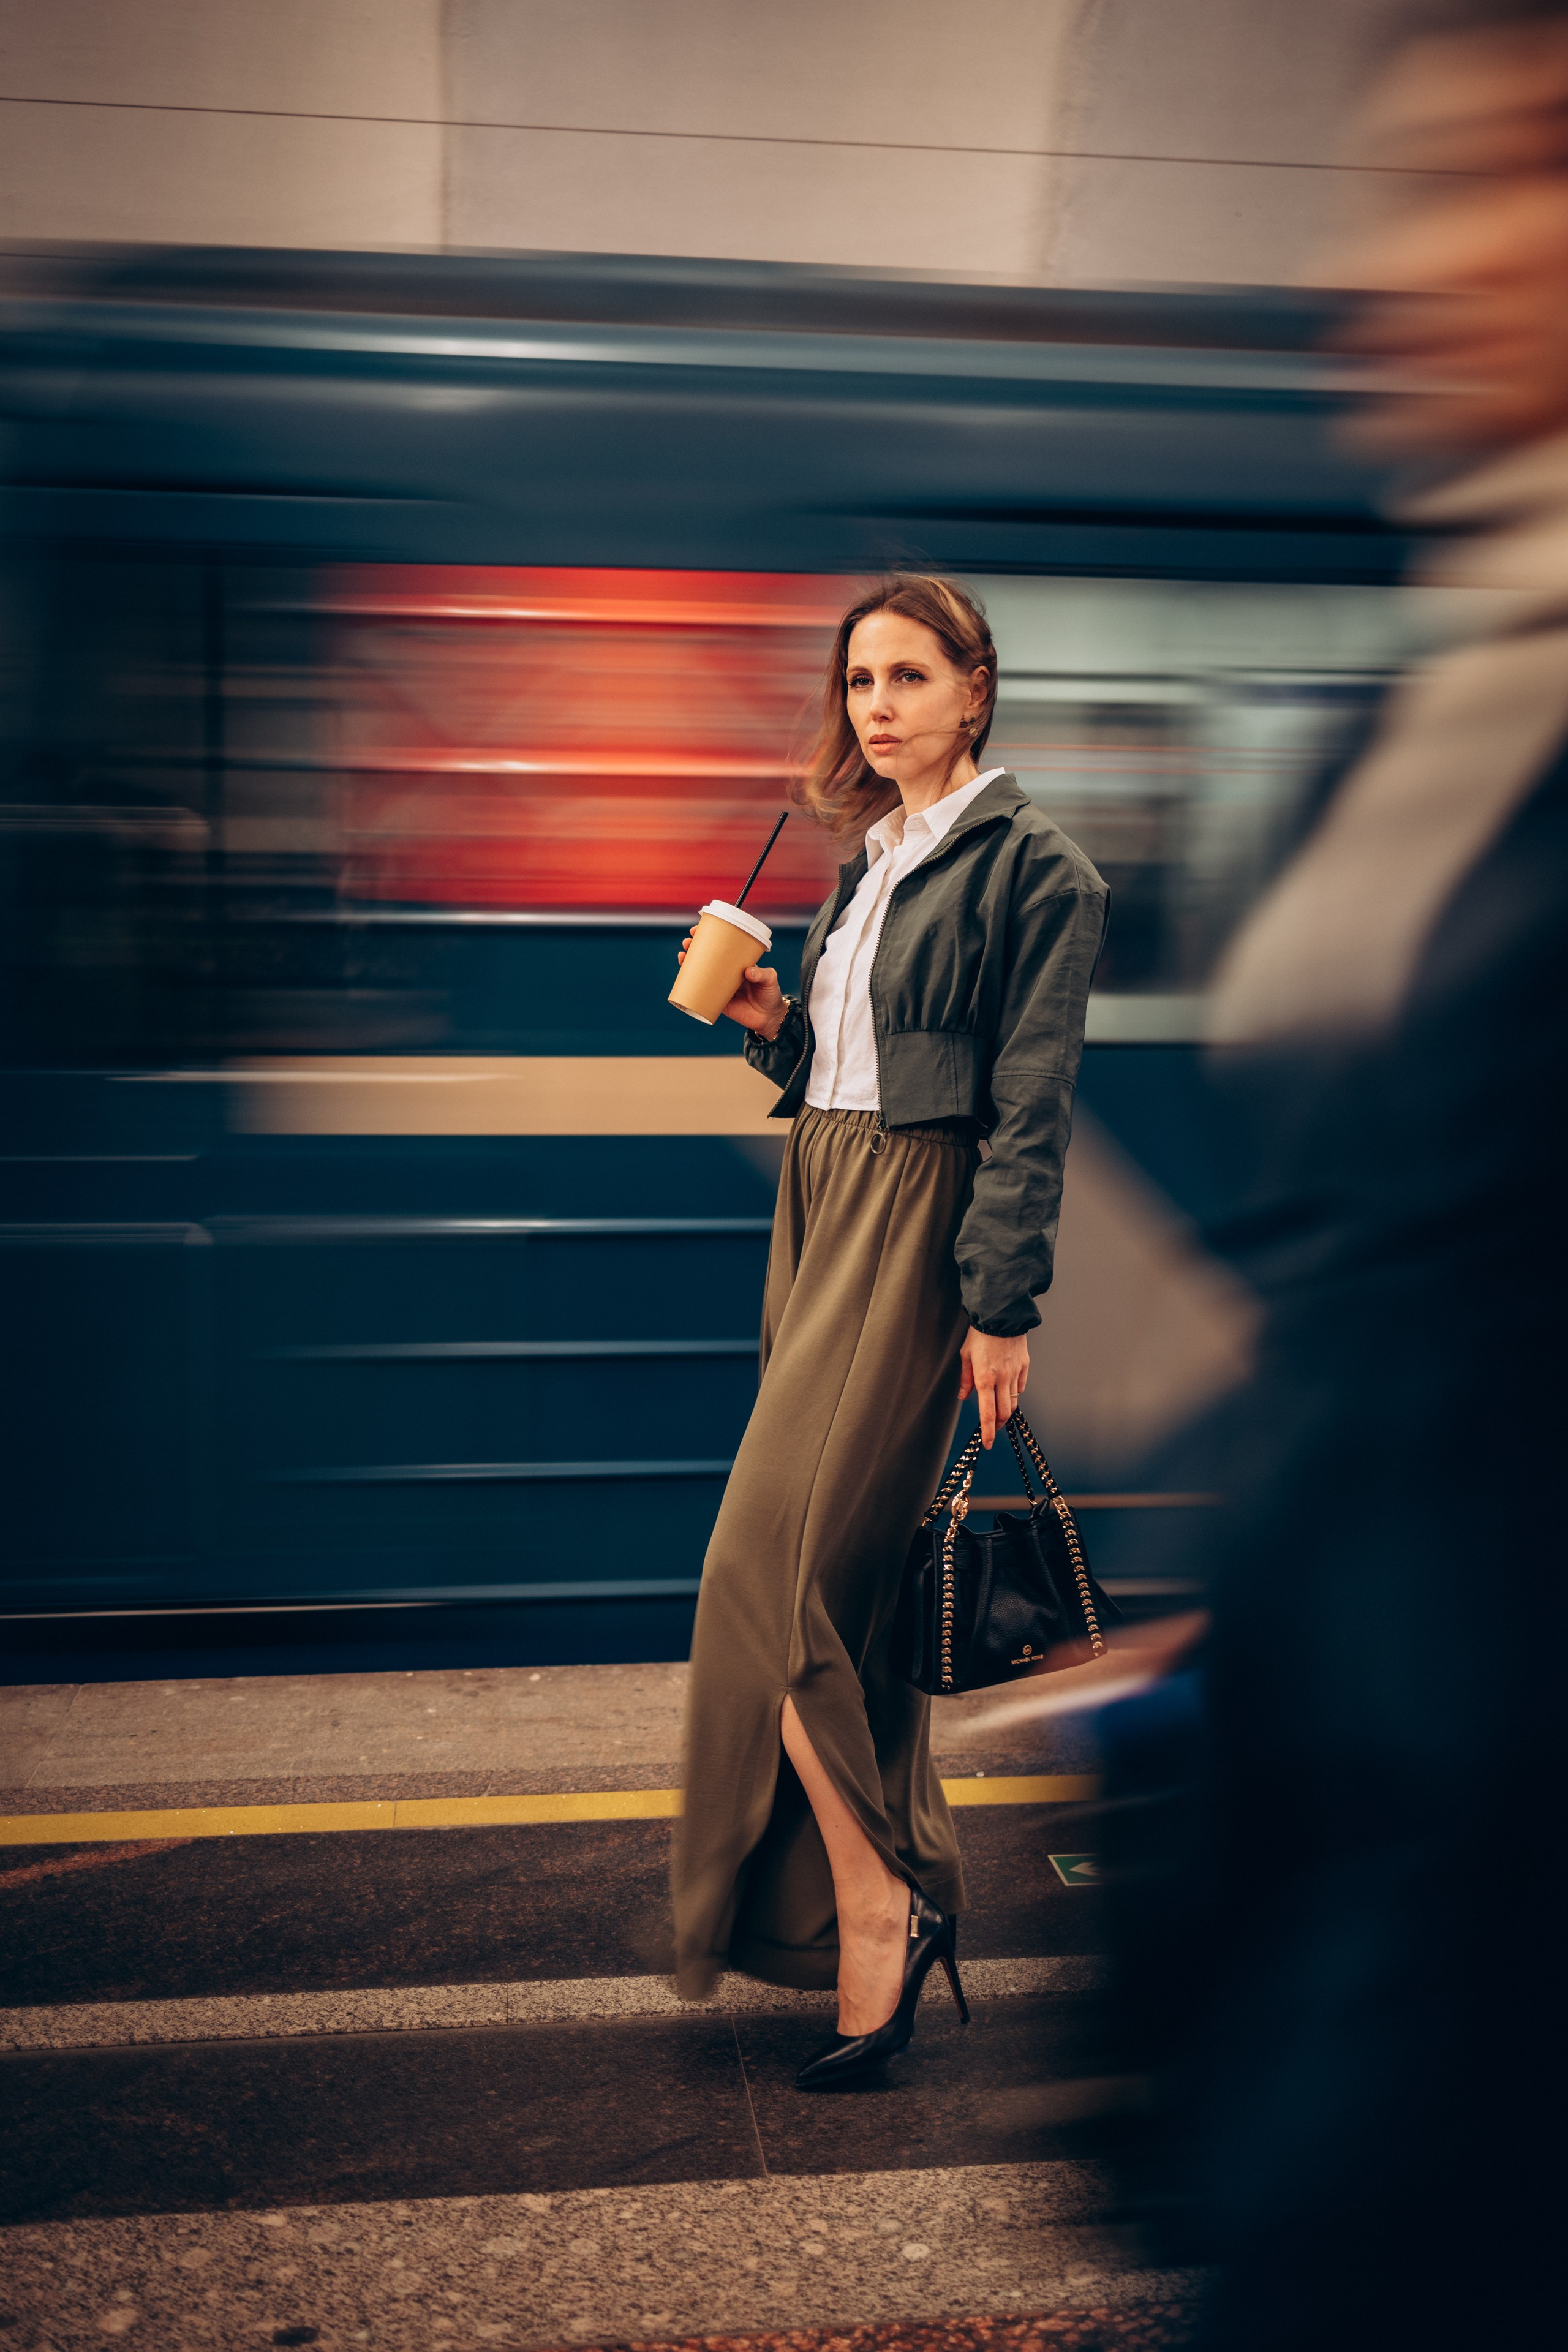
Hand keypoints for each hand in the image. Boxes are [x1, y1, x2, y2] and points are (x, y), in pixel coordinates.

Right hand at [677, 938, 787, 1037]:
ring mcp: (720, 986)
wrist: (768, 1018)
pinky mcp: (717, 1001)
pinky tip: (683, 980)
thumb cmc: (770, 994)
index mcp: (737, 963)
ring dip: (688, 963)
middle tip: (688, 942)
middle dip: (694, 947)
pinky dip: (690, 987)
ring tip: (683, 955)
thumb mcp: (770, 979)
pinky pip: (701, 993)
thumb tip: (748, 972)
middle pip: (706, 956)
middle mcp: (726, 972)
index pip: (721, 946)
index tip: (699, 930)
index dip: (709, 937)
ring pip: (700, 972)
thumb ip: (762, 975)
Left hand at [958, 1327, 1028, 1448]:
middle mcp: (1002, 1379)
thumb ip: (966, 1379)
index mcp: (985, 1378)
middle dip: (998, 1424)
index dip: (988, 1432)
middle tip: (993, 1429)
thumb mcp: (965, 1355)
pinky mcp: (1025, 1365)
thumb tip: (964, 1396)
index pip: (987, 1413)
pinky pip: (1020, 1387)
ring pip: (1013, 1401)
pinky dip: (1014, 1393)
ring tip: (1000, 1413)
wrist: (1000, 1315)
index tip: (987, 1444)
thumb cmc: (980, 1334)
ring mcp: (1015, 1373)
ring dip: (1006, 1412)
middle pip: (1004, 1412)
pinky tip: (1008, 1391)